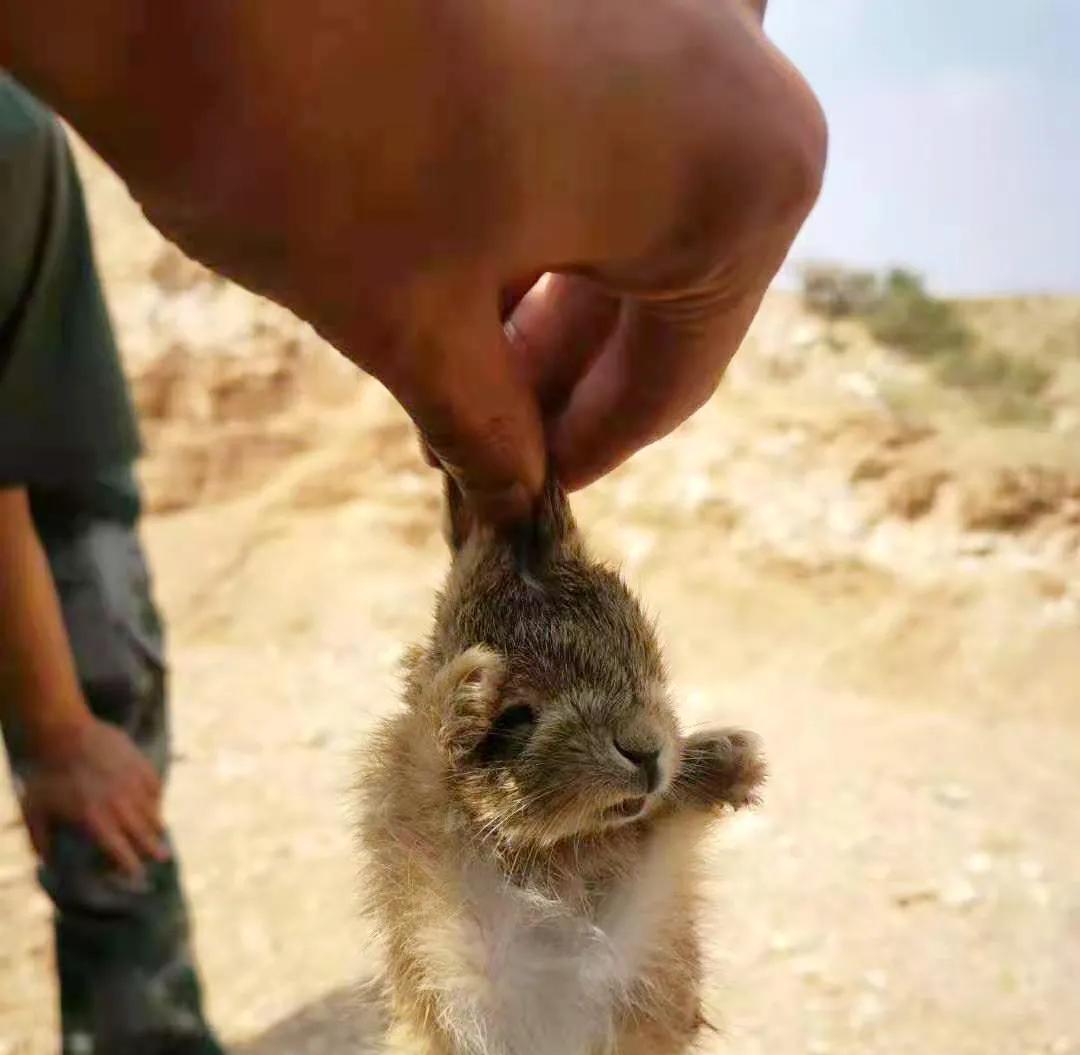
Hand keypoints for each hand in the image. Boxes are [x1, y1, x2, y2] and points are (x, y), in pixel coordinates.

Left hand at [6, 0, 823, 521]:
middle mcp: (743, 67)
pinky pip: (596, 109)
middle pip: (664, 272)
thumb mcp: (411, 325)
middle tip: (480, 442)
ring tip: (455, 358)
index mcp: (742, 178)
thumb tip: (513, 493)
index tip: (526, 498)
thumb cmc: (309, 143)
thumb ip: (488, 429)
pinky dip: (539, 190)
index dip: (589, 449)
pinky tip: (462, 251)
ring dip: (548, 284)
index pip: (677, 372)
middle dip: (561, 366)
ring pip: (630, 189)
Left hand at [18, 715, 168, 877]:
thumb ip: (40, 840)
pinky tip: (152, 802)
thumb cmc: (47, 773)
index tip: (136, 875)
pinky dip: (155, 799)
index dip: (130, 867)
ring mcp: (135, 787)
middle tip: (162, 858)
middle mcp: (122, 808)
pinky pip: (156, 789)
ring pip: (154, 813)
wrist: (64, 732)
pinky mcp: (142, 767)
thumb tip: (45, 863)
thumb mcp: (34, 810)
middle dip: (154, 850)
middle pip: (145, 836)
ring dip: (156, 826)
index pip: (121, 853)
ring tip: (159, 833)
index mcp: (97, 822)